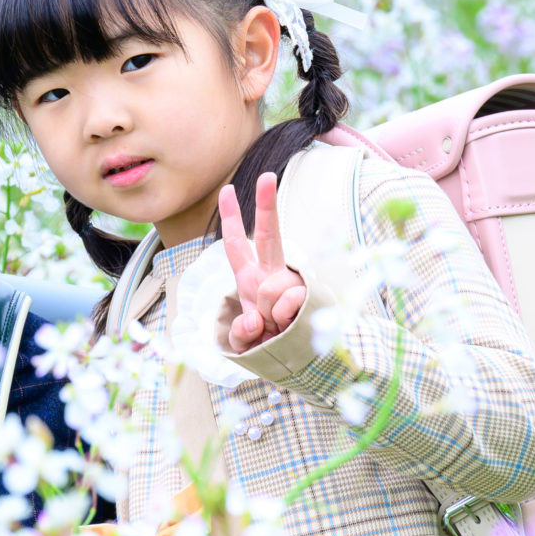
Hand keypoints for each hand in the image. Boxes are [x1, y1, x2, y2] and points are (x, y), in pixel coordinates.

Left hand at [216, 172, 308, 352]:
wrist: (299, 360)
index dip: (231, 218)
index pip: (237, 245)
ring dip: (267, 317)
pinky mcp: (307, 297)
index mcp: (251, 277)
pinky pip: (284, 305)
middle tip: (267, 175)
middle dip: (266, 205)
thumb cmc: (268, 343)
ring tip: (277, 327)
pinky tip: (289, 327)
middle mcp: (272, 274)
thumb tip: (253, 320)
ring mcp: (290, 284)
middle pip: (269, 236)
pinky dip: (281, 322)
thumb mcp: (245, 339)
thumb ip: (240, 333)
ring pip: (267, 290)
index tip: (227, 189)